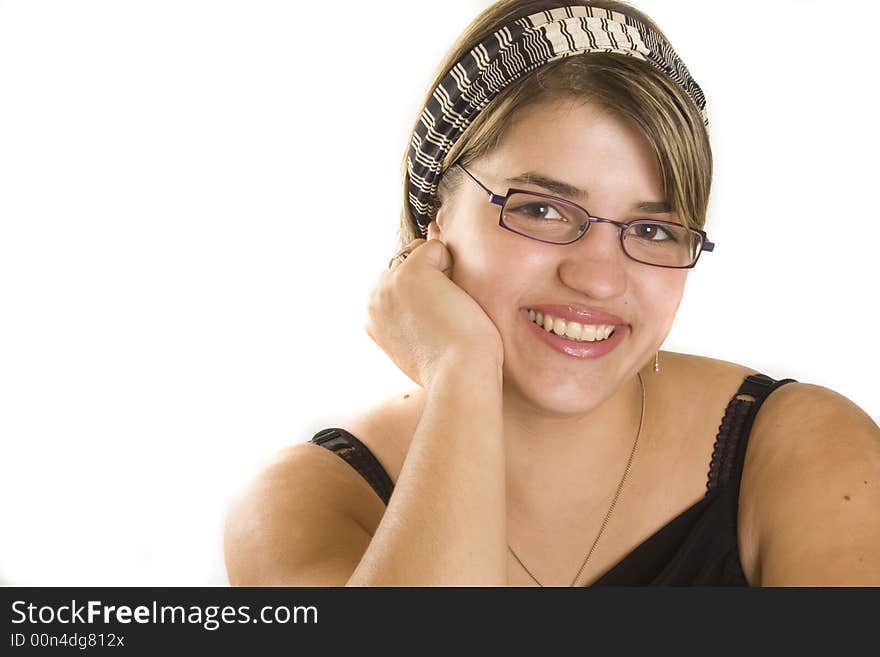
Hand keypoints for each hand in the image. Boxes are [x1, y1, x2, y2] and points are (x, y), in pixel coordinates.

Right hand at [365, 224, 503, 388]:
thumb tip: (433, 227)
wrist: (459, 377)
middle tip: (445, 320)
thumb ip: (418, 294)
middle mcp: (373, 297)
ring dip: (444, 275)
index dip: (428, 293)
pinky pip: (438, 248)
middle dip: (434, 279)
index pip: (402, 281)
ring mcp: (388, 283)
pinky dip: (455, 269)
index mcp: (372, 315)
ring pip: (422, 253)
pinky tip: (453, 301)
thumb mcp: (426, 329)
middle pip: (410, 263)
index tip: (436, 322)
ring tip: (449, 312)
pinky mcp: (410, 272)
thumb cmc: (453, 362)